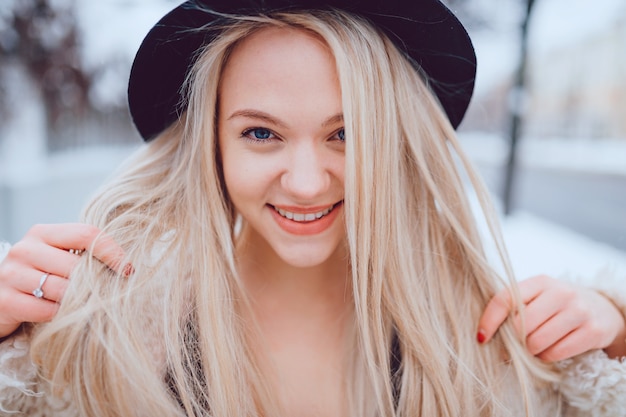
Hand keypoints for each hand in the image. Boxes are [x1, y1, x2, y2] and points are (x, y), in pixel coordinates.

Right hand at [0, 223, 127, 337]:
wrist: (0, 300)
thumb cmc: (39, 277)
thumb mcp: (57, 258)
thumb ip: (83, 256)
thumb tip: (127, 267)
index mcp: (42, 233)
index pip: (86, 234)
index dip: (112, 251)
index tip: (128, 269)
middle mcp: (25, 249)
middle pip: (76, 265)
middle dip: (93, 282)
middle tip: (101, 293)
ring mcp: (11, 274)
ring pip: (63, 289)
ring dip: (76, 301)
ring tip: (77, 303)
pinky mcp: (5, 300)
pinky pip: (47, 310)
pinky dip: (58, 315)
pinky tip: (56, 313)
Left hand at [477, 275, 625, 360]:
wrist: (601, 309)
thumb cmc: (556, 306)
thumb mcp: (537, 297)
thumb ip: (514, 308)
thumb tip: (484, 334)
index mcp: (540, 282)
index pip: (506, 299)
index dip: (490, 320)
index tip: (481, 338)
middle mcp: (561, 293)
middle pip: (522, 325)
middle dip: (514, 341)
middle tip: (513, 347)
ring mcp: (579, 311)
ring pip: (537, 342)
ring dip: (530, 351)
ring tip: (533, 347)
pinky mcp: (592, 331)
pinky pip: (556, 353)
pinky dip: (546, 357)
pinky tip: (548, 351)